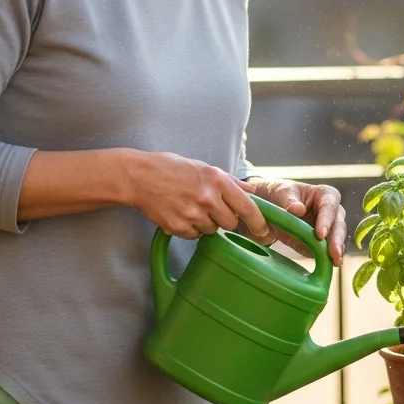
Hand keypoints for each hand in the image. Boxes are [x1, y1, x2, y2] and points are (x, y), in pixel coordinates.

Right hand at [126, 151, 268, 239]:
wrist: (139, 176)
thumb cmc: (172, 168)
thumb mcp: (204, 167)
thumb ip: (230, 181)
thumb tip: (252, 189)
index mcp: (217, 180)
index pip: (246, 207)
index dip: (258, 221)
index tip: (264, 230)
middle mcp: (207, 198)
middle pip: (230, 223)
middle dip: (225, 220)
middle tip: (211, 208)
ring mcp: (192, 214)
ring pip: (212, 231)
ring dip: (207, 224)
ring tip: (192, 207)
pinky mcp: (177, 226)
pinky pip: (194, 235)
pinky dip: (191, 229)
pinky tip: (181, 213)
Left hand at [246, 179, 346, 266]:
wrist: (272, 208)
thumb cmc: (280, 194)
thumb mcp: (281, 192)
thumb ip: (288, 200)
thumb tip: (298, 210)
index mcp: (326, 195)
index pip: (330, 206)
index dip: (326, 220)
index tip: (320, 234)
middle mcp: (332, 212)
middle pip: (339, 225)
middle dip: (337, 239)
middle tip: (335, 252)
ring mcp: (330, 229)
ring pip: (337, 240)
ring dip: (336, 251)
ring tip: (335, 262)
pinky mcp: (323, 244)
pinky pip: (327, 252)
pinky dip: (327, 259)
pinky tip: (328, 266)